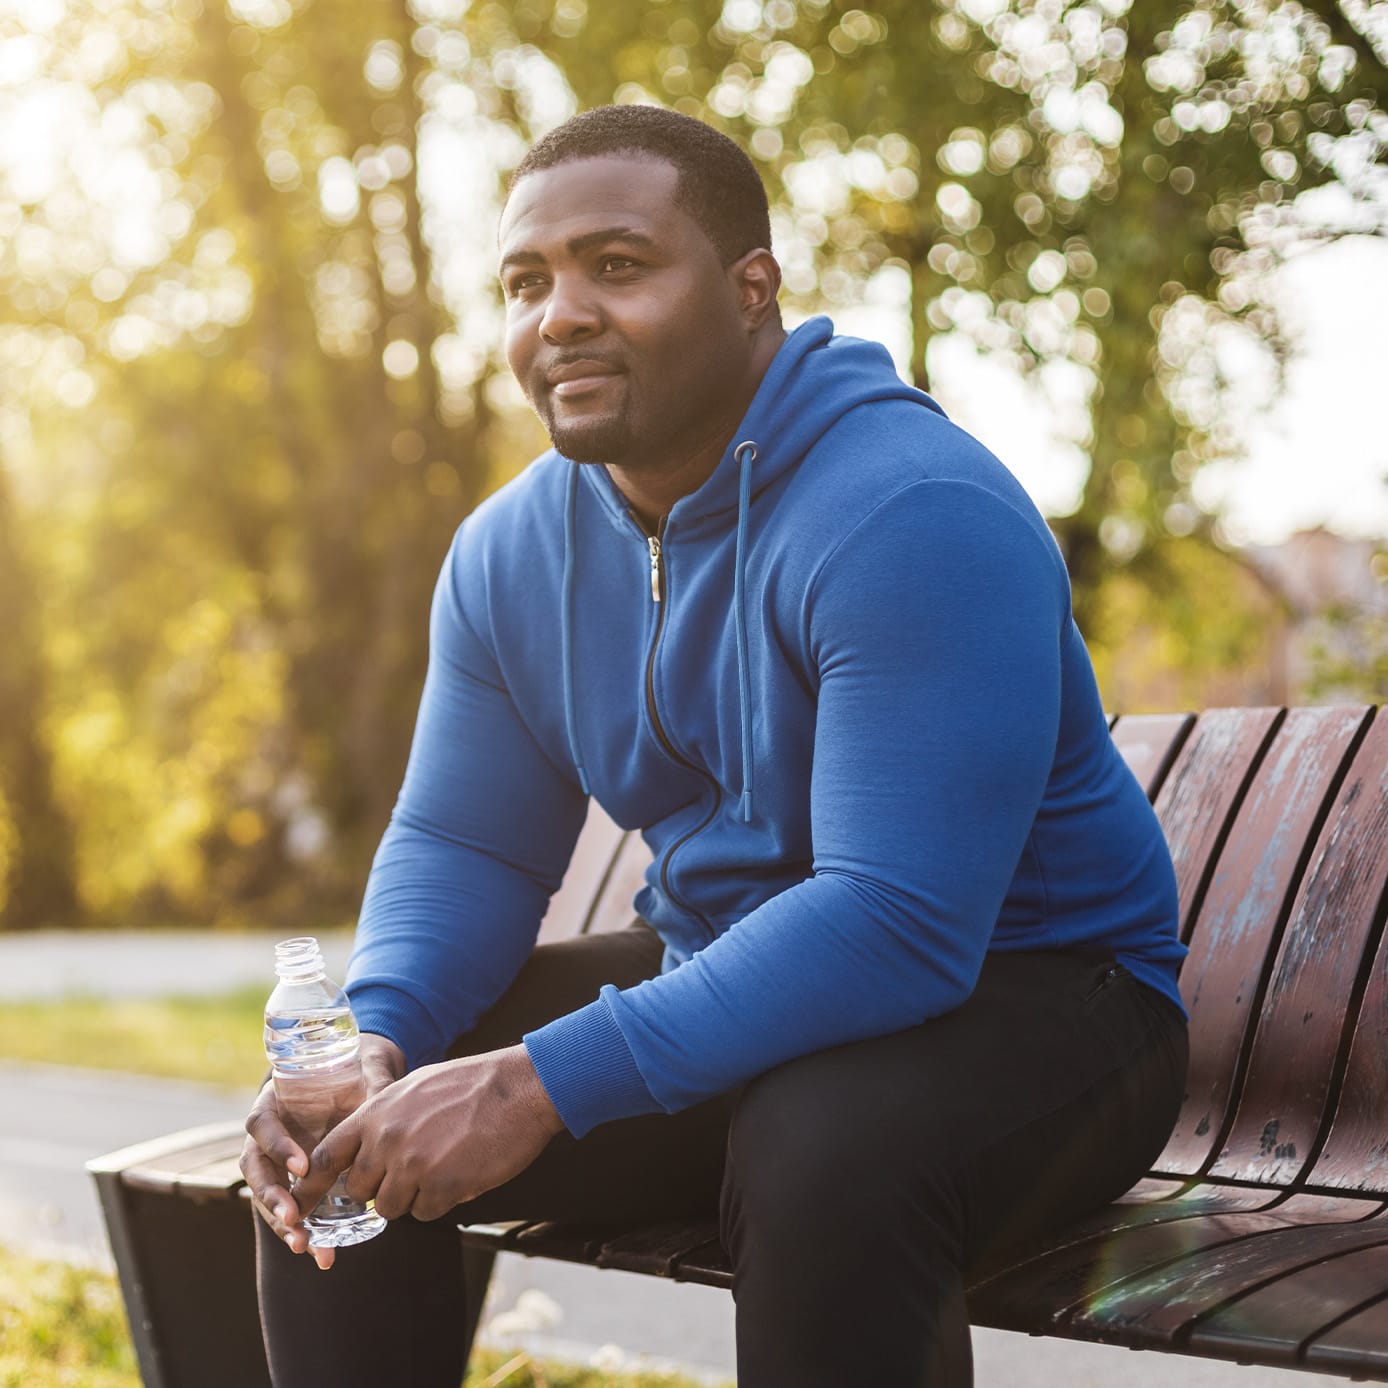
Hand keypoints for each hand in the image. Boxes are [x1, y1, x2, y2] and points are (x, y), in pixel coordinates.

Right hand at [240, 1032, 404, 1269]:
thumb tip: (387, 1099)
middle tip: (293, 1217)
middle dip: (272, 1196)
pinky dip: (302, 1231)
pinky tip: (321, 1254)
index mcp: (276, 1102)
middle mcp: (269, 1135)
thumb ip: (372, 1085)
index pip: (262, 1124)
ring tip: (304, 1245)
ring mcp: (278, 1161)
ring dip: (282, 1223)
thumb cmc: (357, 1072)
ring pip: (267, 1195)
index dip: (277, 1146)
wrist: (361, 1080)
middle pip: (256, 1168)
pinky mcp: (295, 1184)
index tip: (303, 1166)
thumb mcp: (365, 1073)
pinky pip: (290, 1208)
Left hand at [290, 1044, 564, 1227]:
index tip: (299, 1203)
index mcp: (377, 1111)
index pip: (325, 1157)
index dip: (310, 1185)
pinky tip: (460, 1173)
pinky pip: (425, 1213)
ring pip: (390, 1207)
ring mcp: (414, 1165)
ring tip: (442, 1167)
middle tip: (410, 1173)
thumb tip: (367, 1143)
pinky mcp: (442, 1187)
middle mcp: (387, 1139)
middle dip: (379, 1188)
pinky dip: (440, 1201)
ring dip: (412, 1197)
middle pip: (358, 1190)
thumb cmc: (473, 1084)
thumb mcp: (416, 1087)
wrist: (518, 1088)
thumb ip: (385, 1115)